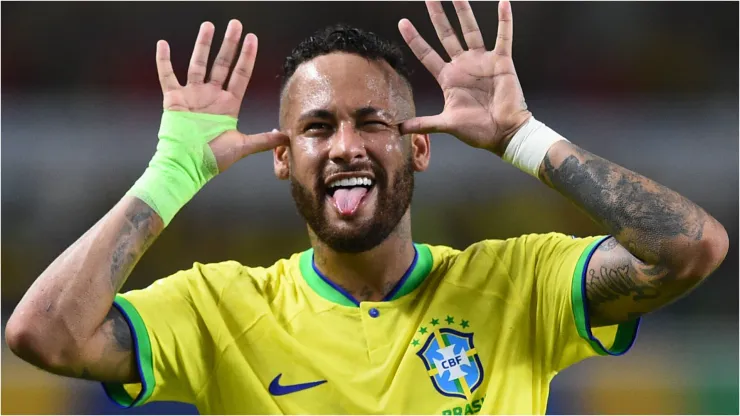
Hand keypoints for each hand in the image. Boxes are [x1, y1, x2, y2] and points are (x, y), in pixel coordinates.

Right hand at [156, 20, 287, 171]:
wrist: (187, 166)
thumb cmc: (213, 159)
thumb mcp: (243, 146)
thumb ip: (265, 140)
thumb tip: (287, 137)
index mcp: (228, 105)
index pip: (241, 74)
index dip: (247, 56)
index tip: (252, 38)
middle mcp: (211, 96)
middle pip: (222, 64)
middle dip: (229, 44)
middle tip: (235, 24)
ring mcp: (192, 96)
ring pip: (198, 64)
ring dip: (203, 45)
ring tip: (209, 26)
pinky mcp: (174, 100)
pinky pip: (167, 76)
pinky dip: (163, 61)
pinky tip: (162, 44)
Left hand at [398, 1, 530, 154]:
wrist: (504, 133)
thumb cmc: (477, 130)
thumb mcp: (446, 124)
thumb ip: (423, 123)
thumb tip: (398, 130)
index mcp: (448, 78)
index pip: (426, 54)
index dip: (414, 39)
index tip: (402, 22)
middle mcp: (463, 65)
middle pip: (446, 35)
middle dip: (437, 16)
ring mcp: (482, 61)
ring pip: (471, 30)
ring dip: (464, 12)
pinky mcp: (501, 62)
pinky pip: (503, 37)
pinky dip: (504, 21)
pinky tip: (503, 3)